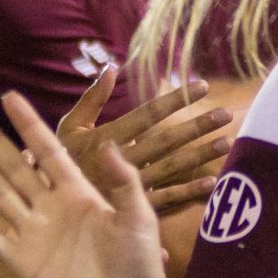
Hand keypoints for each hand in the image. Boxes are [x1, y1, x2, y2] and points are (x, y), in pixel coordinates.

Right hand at [0, 93, 167, 277]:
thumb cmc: (139, 267)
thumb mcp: (139, 217)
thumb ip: (124, 181)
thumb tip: (107, 143)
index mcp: (78, 192)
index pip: (48, 150)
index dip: (28, 124)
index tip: (9, 97)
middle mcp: (51, 207)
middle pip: (15, 166)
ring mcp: (33, 234)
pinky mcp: (22, 263)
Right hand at [58, 72, 236, 212]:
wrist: (51, 208)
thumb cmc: (59, 162)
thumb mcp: (69, 128)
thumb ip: (91, 98)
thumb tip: (111, 67)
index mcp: (107, 139)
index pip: (148, 115)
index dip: (176, 100)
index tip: (203, 86)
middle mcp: (122, 162)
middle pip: (166, 141)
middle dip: (196, 126)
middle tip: (225, 115)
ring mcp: (130, 188)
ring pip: (172, 169)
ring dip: (200, 156)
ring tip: (226, 142)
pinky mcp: (134, 210)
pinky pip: (166, 200)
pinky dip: (188, 193)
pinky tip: (211, 182)